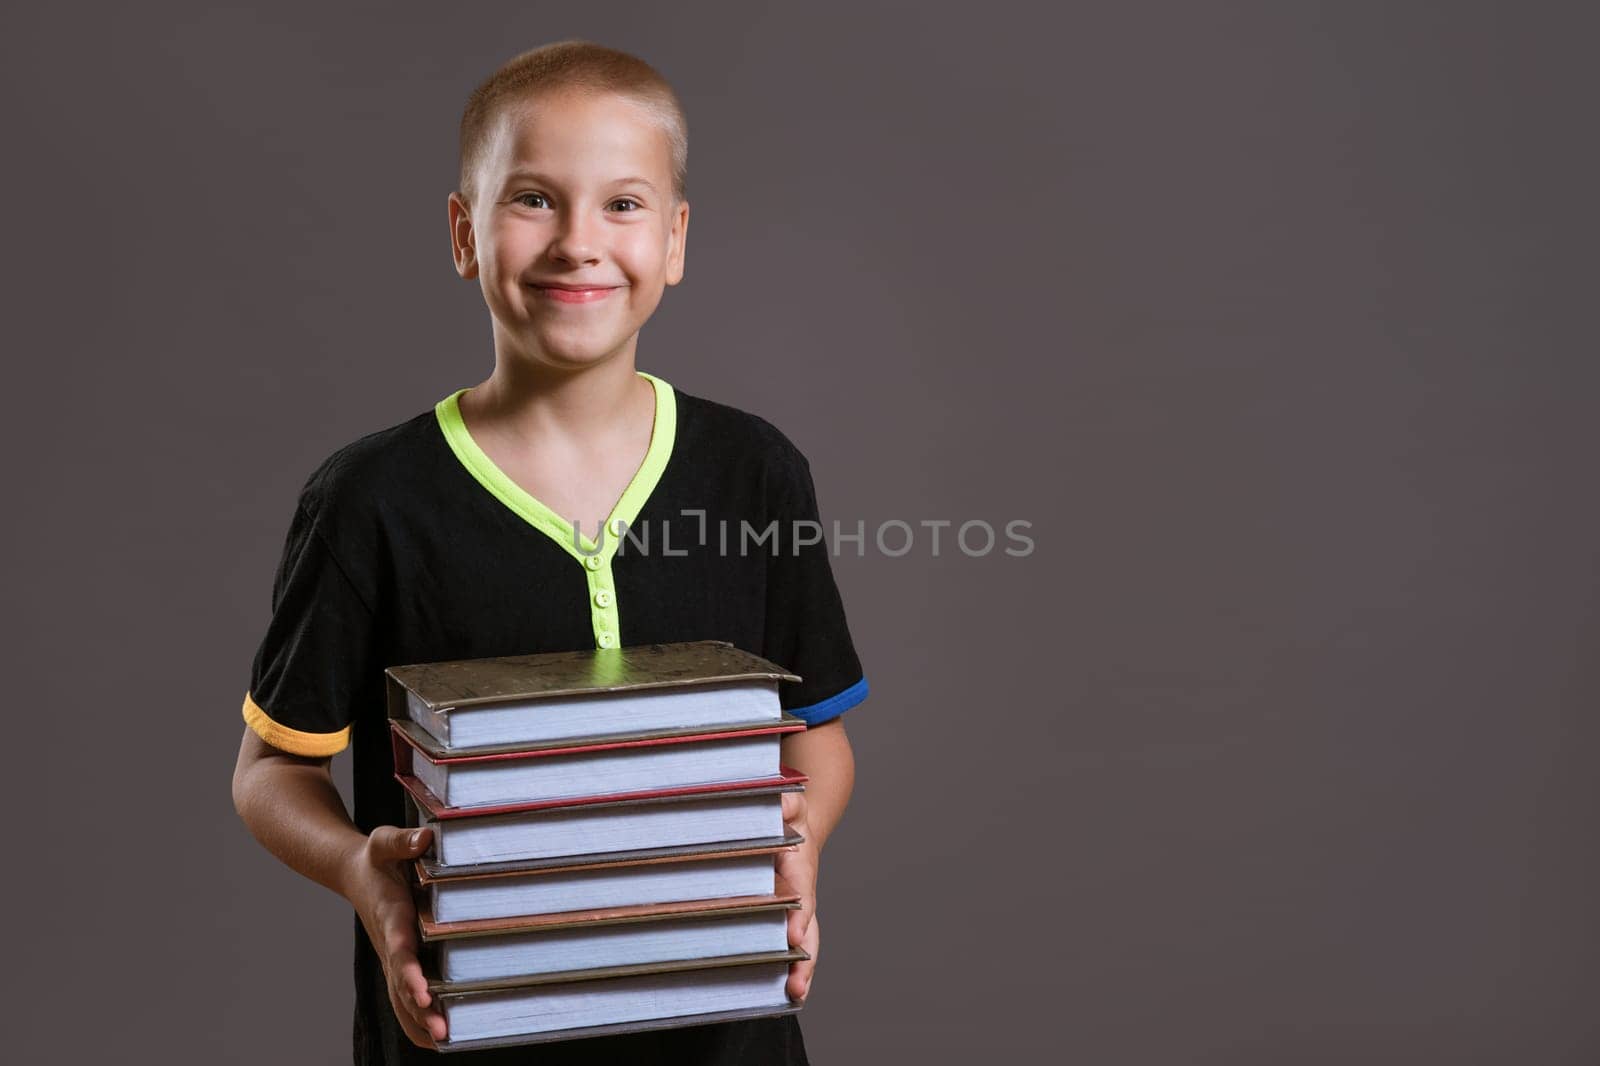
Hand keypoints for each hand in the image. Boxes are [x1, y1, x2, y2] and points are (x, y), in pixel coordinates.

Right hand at [343, 826, 446, 1047]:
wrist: (352, 872)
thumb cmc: (375, 857)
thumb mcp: (384, 842)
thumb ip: (402, 841)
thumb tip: (426, 837)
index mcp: (391, 916)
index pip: (400, 949)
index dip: (410, 972)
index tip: (423, 992)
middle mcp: (390, 943)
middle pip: (401, 983)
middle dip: (419, 1009)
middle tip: (442, 1031)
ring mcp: (392, 956)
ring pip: (400, 996)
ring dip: (419, 1021)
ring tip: (443, 1042)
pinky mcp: (397, 961)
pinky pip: (402, 996)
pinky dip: (415, 1020)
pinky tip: (436, 1041)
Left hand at [777, 789, 819, 1000]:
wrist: (795, 825)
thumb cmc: (787, 817)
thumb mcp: (788, 804)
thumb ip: (786, 802)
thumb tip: (783, 803)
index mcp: (800, 868)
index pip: (802, 893)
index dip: (799, 915)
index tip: (794, 934)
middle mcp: (803, 895)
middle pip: (809, 931)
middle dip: (804, 958)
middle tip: (797, 984)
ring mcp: (795, 912)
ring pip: (803, 946)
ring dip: (800, 972)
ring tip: (794, 997)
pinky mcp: (783, 921)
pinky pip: (788, 949)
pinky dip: (790, 971)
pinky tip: (782, 997)